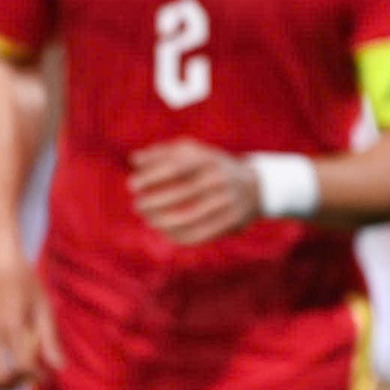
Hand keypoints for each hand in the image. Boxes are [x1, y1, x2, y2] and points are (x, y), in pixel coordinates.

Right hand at [0, 234, 61, 389]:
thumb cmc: (23, 280)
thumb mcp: (42, 305)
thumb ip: (49, 338)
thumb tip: (60, 367)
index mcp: (13, 323)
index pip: (22, 364)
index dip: (34, 377)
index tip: (44, 378)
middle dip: (14, 385)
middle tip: (25, 380)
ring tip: (6, 385)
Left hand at [129, 139, 260, 244]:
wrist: (257, 186)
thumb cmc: (213, 167)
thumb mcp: (195, 153)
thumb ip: (164, 153)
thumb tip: (135, 159)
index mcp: (209, 159)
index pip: (175, 167)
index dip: (150, 177)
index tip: (132, 185)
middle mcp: (220, 179)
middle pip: (179, 194)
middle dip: (152, 202)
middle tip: (138, 206)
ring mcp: (228, 201)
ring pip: (188, 218)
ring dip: (162, 222)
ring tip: (150, 220)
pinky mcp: (232, 221)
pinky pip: (200, 234)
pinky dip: (178, 236)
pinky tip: (166, 232)